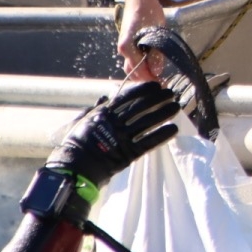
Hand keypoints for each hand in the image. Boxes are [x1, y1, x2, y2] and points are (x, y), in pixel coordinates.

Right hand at [45, 79, 180, 183]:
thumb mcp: (82, 121)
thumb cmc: (75, 143)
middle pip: (140, 108)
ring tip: (176, 108)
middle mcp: (115, 122)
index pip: (126, 97)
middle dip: (157, 99)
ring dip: (163, 114)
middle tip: (171, 94)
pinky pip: (148, 142)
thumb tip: (104, 97)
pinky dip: (161, 135)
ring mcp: (122, 137)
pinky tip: (173, 129)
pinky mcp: (128, 153)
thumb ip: (95, 108)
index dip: (142, 90)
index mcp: (104, 113)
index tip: (155, 86)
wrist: (75, 166)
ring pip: (147, 122)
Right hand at [116, 0, 167, 80]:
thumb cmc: (148, 14)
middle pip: (133, 72)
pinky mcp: (128, 44)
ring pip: (132, 67)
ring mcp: (125, 47)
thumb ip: (155, 55)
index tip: (162, 82)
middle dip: (146, 78)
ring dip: (143, 73)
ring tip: (157, 74)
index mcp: (127, 48)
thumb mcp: (155, 36)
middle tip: (161, 80)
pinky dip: (141, 65)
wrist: (140, 0)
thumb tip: (156, 72)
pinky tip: (152, 64)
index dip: (151, 78)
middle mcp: (123, 50)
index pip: (140, 71)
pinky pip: (133, 60)